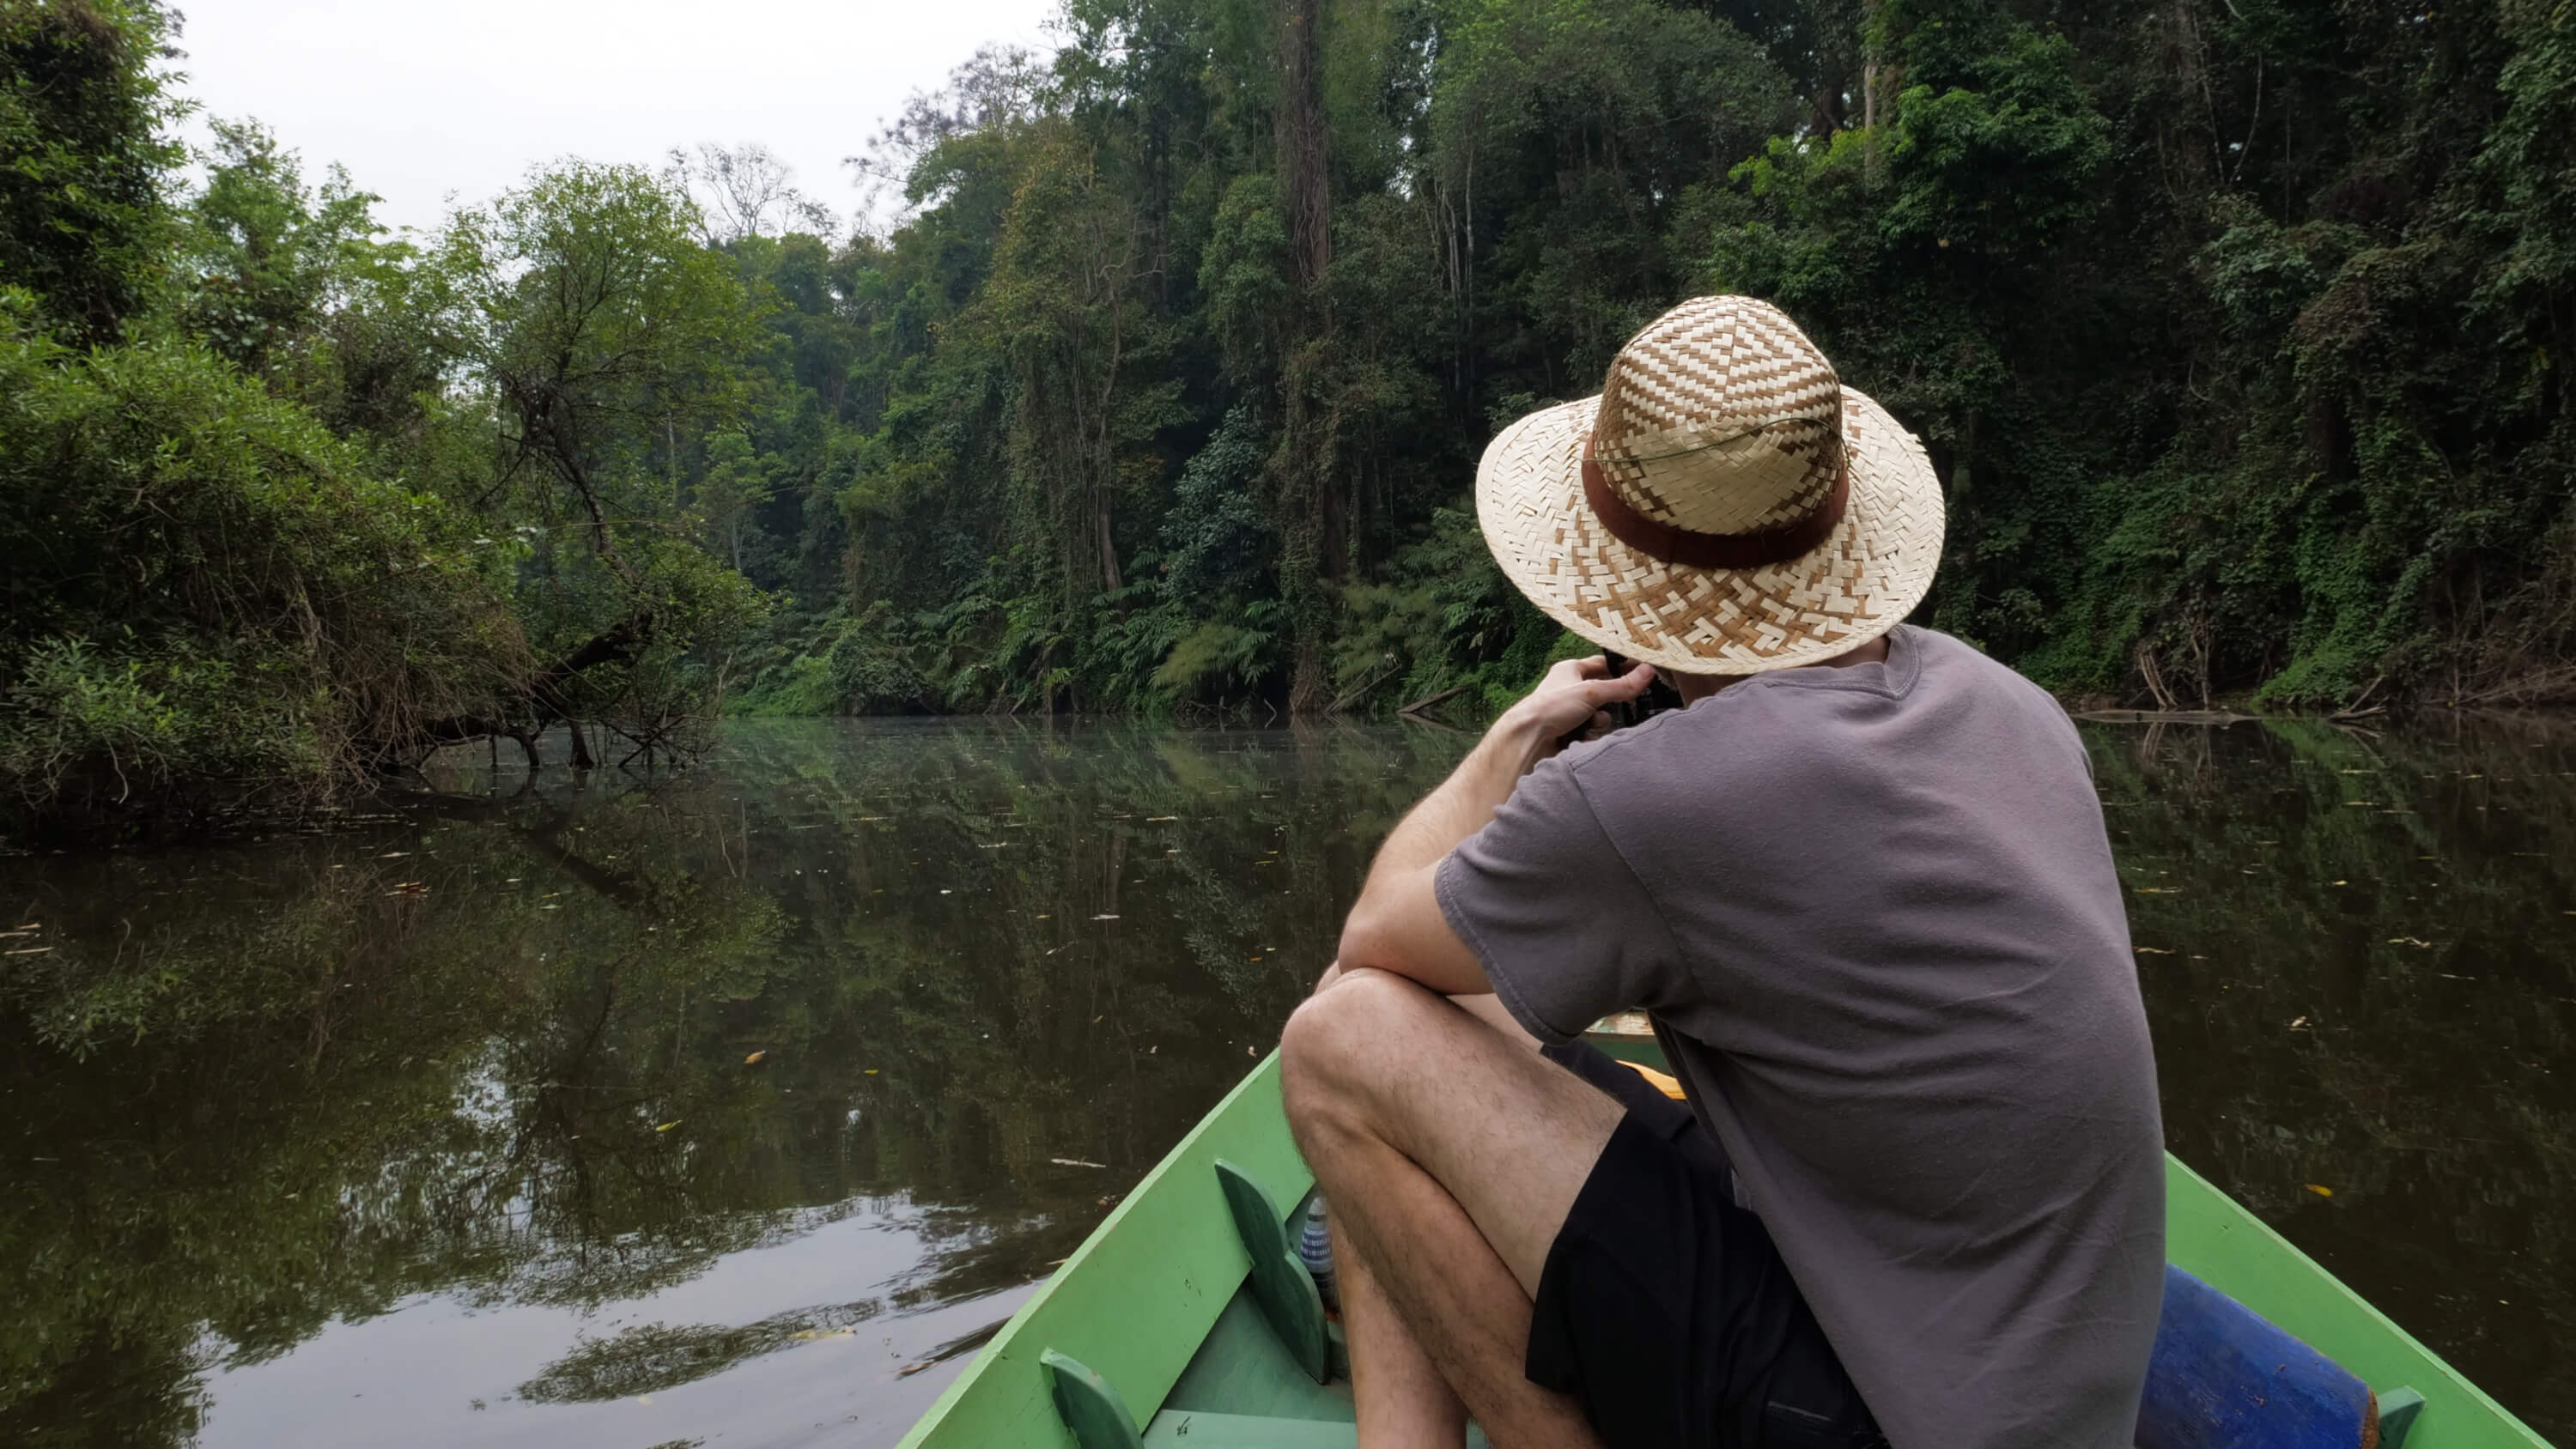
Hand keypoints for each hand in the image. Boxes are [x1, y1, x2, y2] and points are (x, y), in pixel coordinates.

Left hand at [1494, 655, 1655, 766]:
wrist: (1527, 740)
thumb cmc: (1550, 708)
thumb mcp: (1591, 692)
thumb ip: (1622, 685)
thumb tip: (1648, 672)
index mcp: (1570, 670)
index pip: (1603, 664)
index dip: (1623, 668)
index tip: (1642, 674)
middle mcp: (1568, 689)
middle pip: (1603, 694)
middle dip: (1608, 705)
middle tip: (1610, 707)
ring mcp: (1567, 712)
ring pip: (1598, 716)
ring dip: (1598, 723)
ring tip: (1587, 726)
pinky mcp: (1566, 732)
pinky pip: (1589, 732)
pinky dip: (1588, 736)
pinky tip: (1579, 739)